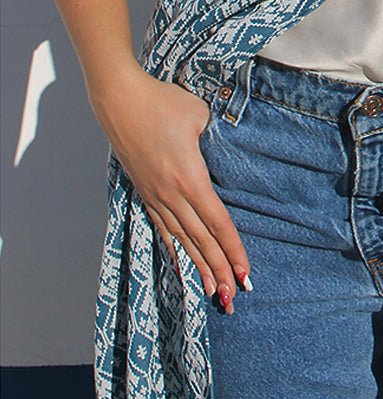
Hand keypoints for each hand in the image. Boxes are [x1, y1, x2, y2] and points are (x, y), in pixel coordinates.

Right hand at [91, 65, 249, 312]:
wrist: (121, 101)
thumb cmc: (164, 103)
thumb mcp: (201, 117)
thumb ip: (218, 140)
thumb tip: (229, 152)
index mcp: (191, 179)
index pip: (218, 223)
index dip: (232, 250)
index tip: (245, 272)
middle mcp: (173, 195)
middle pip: (201, 240)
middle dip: (218, 270)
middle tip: (233, 297)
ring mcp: (156, 196)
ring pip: (182, 239)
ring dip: (199, 266)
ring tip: (212, 292)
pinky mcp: (144, 192)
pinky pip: (163, 228)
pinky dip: (175, 249)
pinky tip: (180, 265)